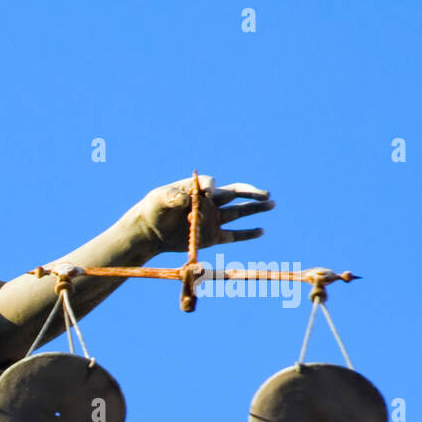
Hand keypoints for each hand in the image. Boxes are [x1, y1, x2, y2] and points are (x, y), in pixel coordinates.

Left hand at [131, 175, 273, 254]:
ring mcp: (212, 219)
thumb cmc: (152, 210)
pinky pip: (233, 235)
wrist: (149, 232)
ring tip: (272, 204)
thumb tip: (185, 199)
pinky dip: (246, 234)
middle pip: (234, 194)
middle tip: (266, 194)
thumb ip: (173, 197)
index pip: (210, 184)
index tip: (208, 193)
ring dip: (255, 209)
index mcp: (196, 189)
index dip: (211, 187)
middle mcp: (208, 202)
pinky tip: (261, 231)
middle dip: (251, 193)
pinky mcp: (211, 237)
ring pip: (238, 212)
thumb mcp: (159, 199)